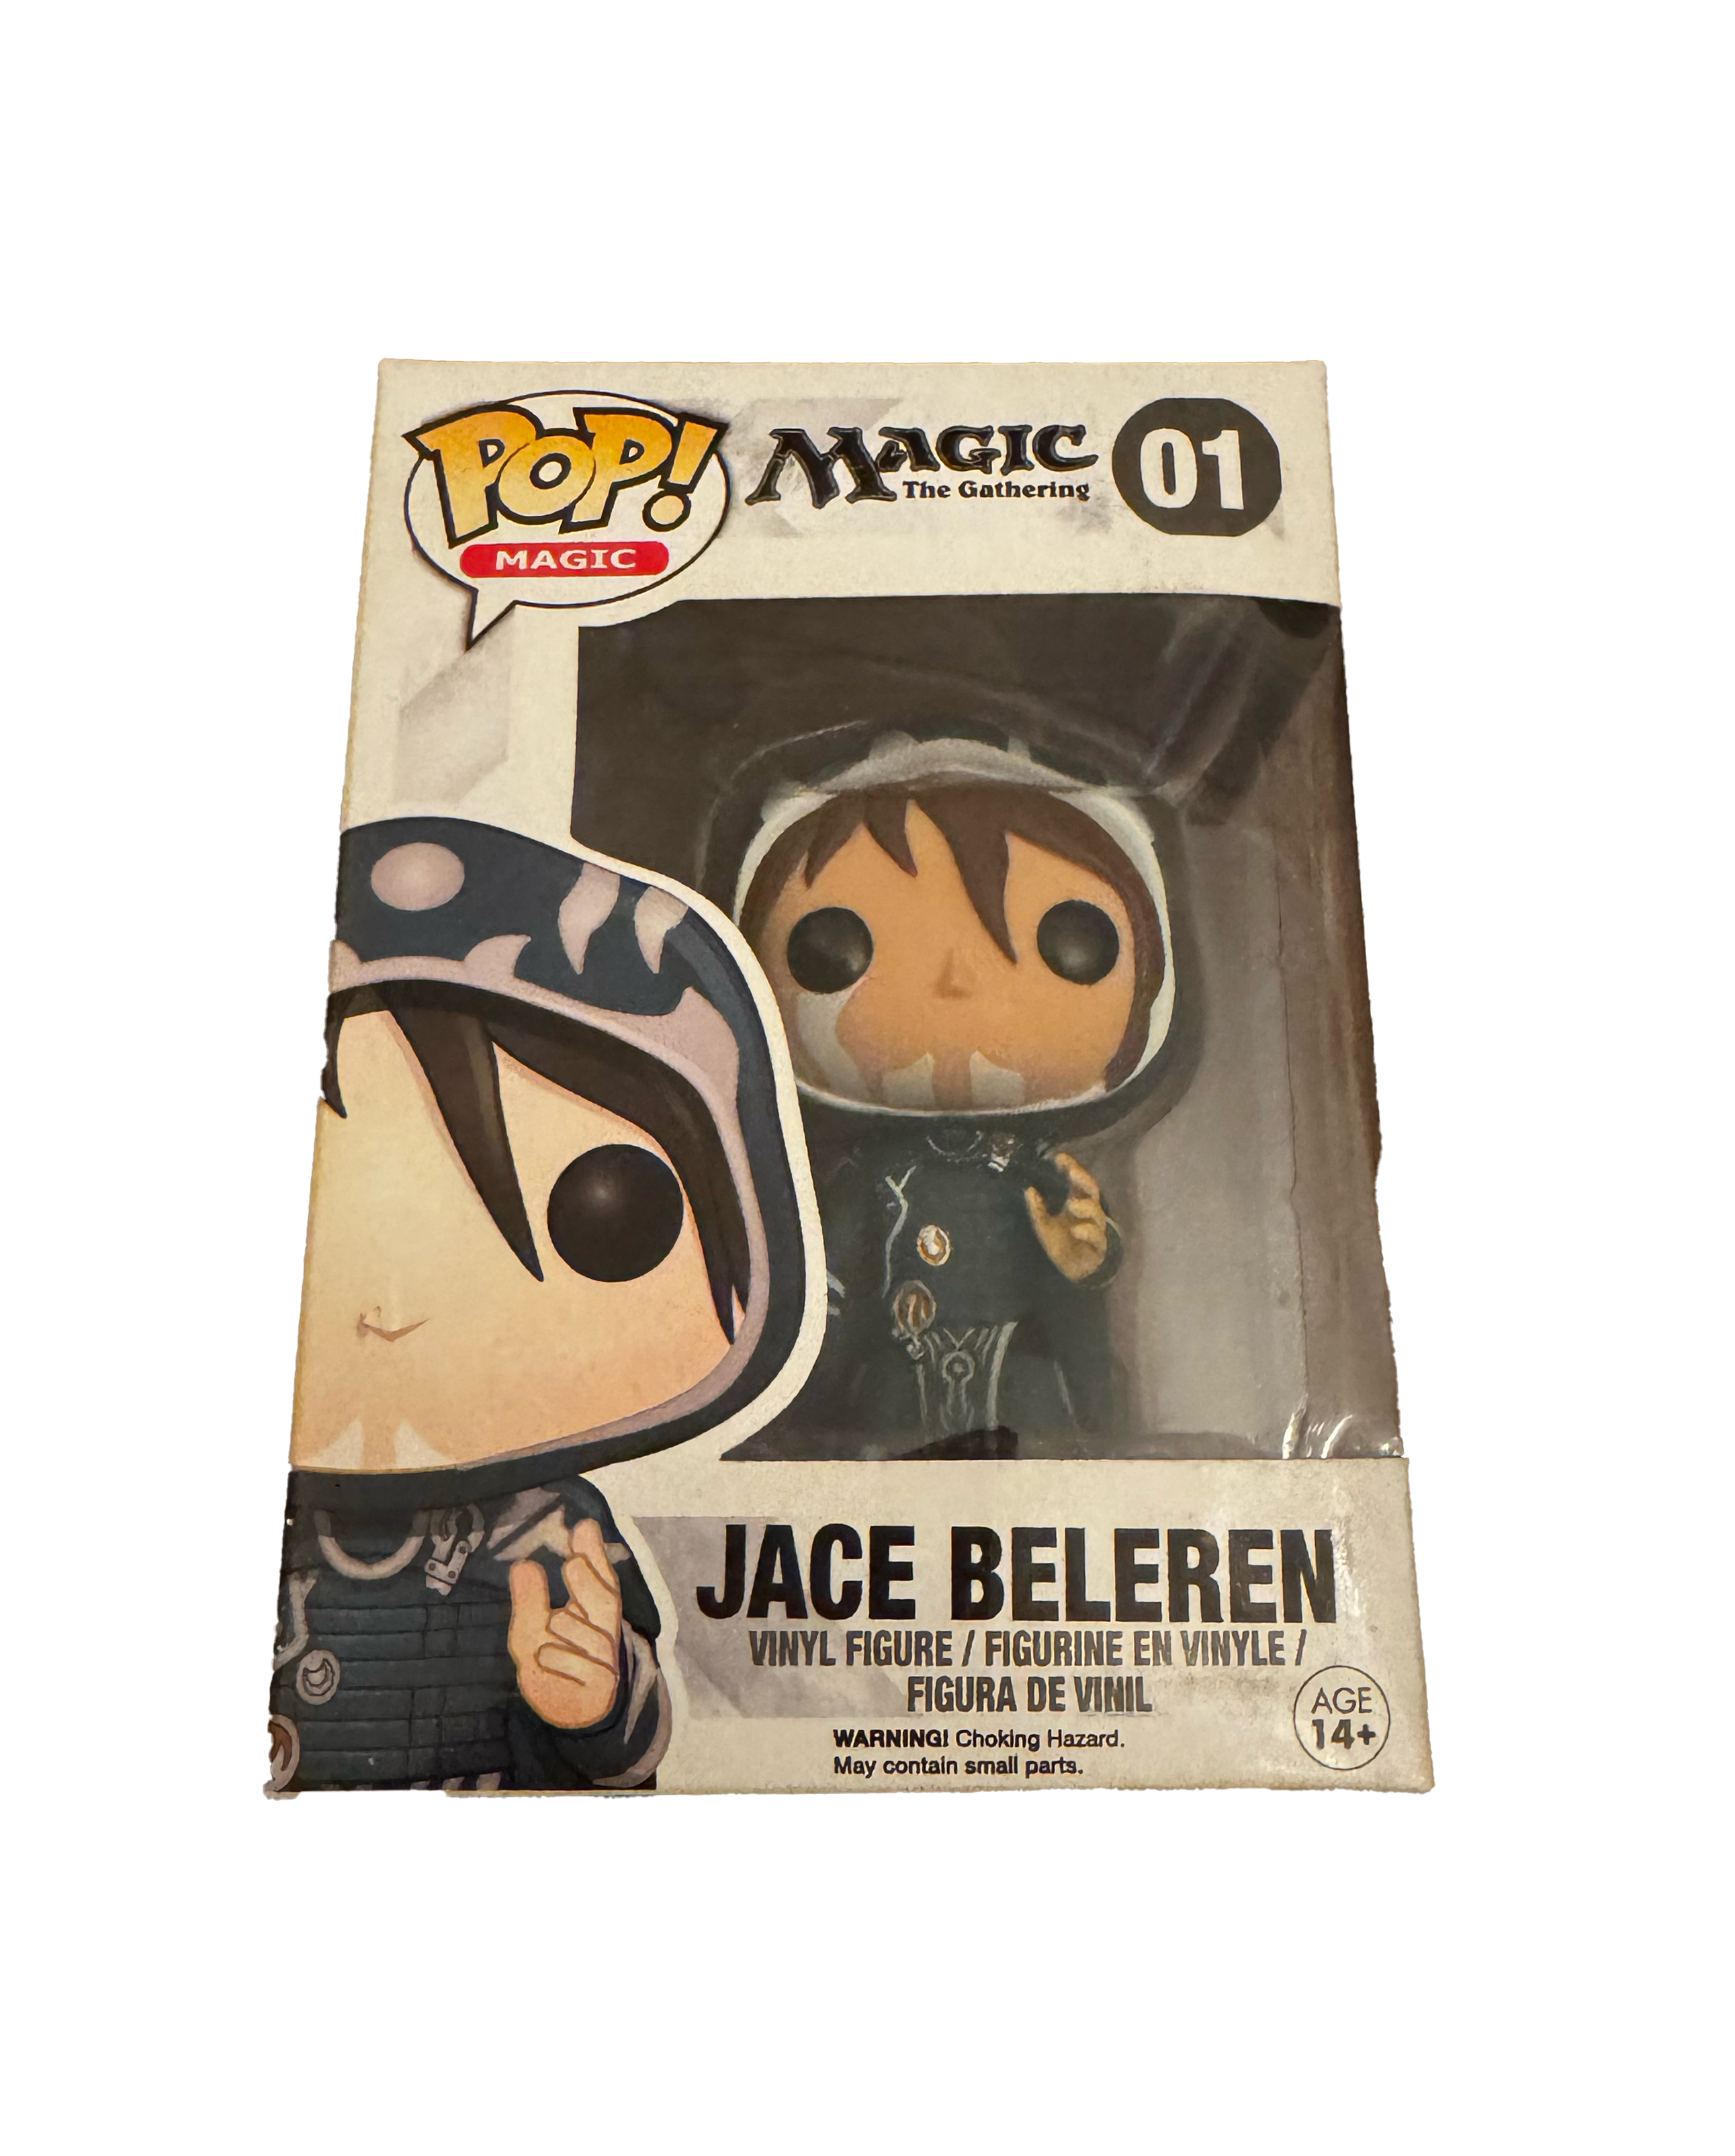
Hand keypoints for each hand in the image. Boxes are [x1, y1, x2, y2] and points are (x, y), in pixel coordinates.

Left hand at [507, 1517, 622, 1729]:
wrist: (561, 1714)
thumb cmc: (548, 1664)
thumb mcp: (529, 1629)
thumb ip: (530, 1599)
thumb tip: (524, 1563)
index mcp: (590, 1611)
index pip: (598, 1578)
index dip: (594, 1554)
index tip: (584, 1527)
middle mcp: (604, 1632)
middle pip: (606, 1600)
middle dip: (591, 1580)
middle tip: (572, 1561)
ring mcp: (607, 1660)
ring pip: (592, 1634)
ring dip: (568, 1626)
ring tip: (552, 1624)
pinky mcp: (602, 1686)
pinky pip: (583, 1665)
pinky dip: (560, 1658)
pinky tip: (545, 1656)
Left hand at [1024, 1152, 1110, 1282]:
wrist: (1069, 1271)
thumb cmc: (1060, 1243)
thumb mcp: (1043, 1225)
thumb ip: (1037, 1209)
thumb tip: (1029, 1190)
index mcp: (1077, 1203)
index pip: (1078, 1181)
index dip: (1072, 1168)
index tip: (1060, 1158)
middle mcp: (1088, 1213)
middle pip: (1093, 1191)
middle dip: (1083, 1180)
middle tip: (1072, 1173)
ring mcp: (1095, 1228)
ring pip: (1096, 1212)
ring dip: (1085, 1207)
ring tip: (1071, 1205)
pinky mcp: (1097, 1247)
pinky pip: (1097, 1237)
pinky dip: (1087, 1232)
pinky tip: (1076, 1230)